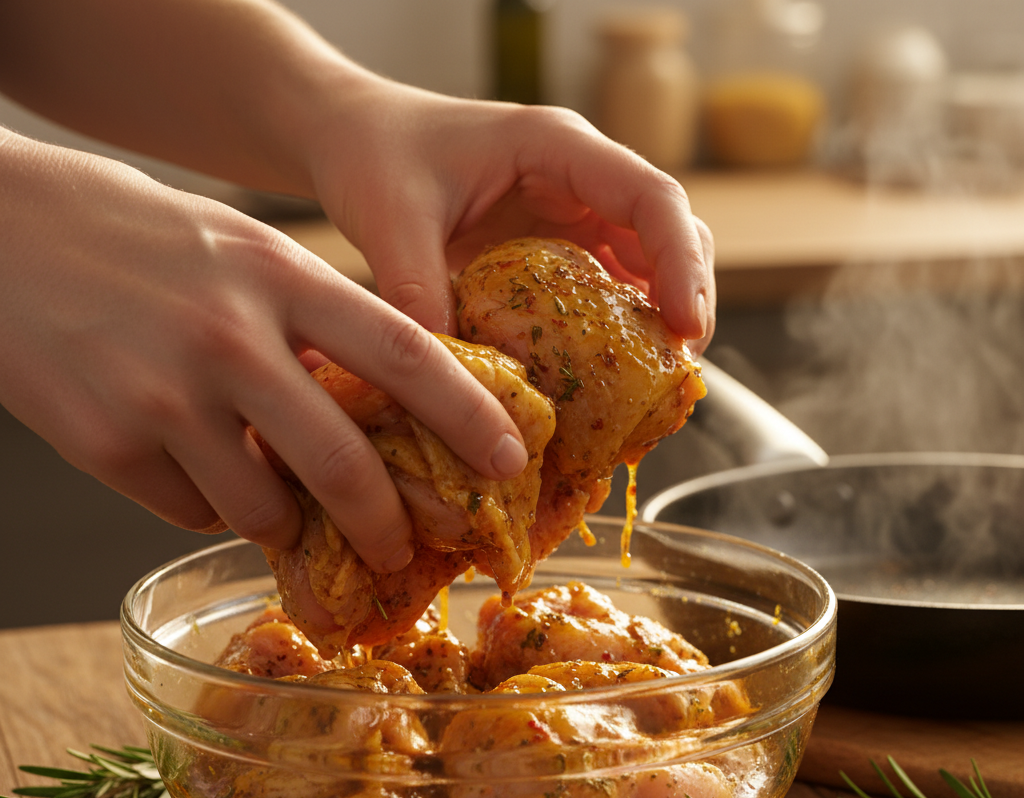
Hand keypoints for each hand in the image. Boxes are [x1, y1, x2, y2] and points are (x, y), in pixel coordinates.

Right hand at [0, 130, 526, 569]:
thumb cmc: (140, 241)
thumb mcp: (242, 252)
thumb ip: (311, 324)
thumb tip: (377, 414)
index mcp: (279, 275)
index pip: (402, 349)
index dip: (467, 413)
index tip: (510, 461)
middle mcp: (229, 336)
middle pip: (342, 462)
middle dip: (386, 524)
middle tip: (405, 551)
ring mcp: (163, 394)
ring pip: (261, 509)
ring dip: (286, 525)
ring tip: (280, 508)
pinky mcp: (104, 444)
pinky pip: (189, 510)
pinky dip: (210, 507)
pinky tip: (193, 469)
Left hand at [306, 77, 715, 354]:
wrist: (353, 139)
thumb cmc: (376, 155)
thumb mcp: (390, 218)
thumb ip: (416, 289)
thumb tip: (447, 381)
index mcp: (555, 147)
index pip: (648, 196)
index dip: (679, 261)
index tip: (685, 325)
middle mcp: (579, 179)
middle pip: (670, 232)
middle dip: (687, 297)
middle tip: (679, 368)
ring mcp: (572, 215)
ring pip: (648, 264)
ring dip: (659, 321)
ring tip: (657, 384)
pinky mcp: (556, 252)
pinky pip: (607, 290)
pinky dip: (618, 333)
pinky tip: (609, 377)